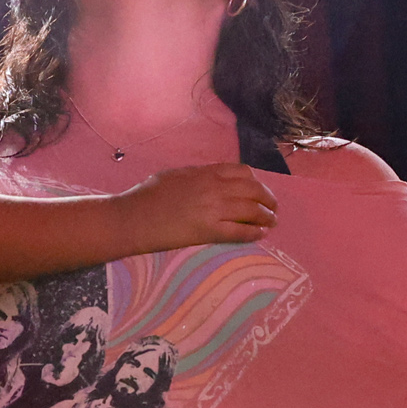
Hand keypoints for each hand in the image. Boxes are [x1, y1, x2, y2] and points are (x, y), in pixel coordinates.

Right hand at [116, 164, 278, 253]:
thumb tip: (212, 179)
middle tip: (273, 209)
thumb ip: (198, 176)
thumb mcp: (175, 175)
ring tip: (272, 222)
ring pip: (251, 211)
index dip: (257, 182)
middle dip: (268, 200)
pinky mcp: (208, 231)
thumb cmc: (147, 195)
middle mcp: (214, 188)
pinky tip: (260, 235)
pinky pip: (239, 231)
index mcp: (205, 173)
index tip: (261, 190)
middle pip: (253, 191)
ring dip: (266, 217)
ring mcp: (213, 209)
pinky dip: (253, 233)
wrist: (133, 217)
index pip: (242, 172)